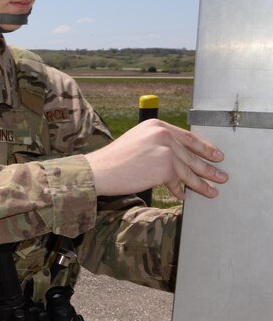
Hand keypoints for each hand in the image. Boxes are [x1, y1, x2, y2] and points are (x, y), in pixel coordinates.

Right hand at [85, 119, 227, 199]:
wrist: (98, 171)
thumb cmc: (113, 160)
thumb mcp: (136, 143)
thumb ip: (156, 145)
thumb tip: (178, 158)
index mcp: (156, 125)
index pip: (186, 137)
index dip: (204, 148)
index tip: (216, 155)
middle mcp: (163, 134)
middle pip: (190, 154)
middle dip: (207, 167)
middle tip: (221, 176)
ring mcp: (165, 149)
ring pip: (188, 169)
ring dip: (201, 183)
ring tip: (212, 191)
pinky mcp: (164, 166)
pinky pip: (177, 181)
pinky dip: (181, 190)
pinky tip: (185, 196)